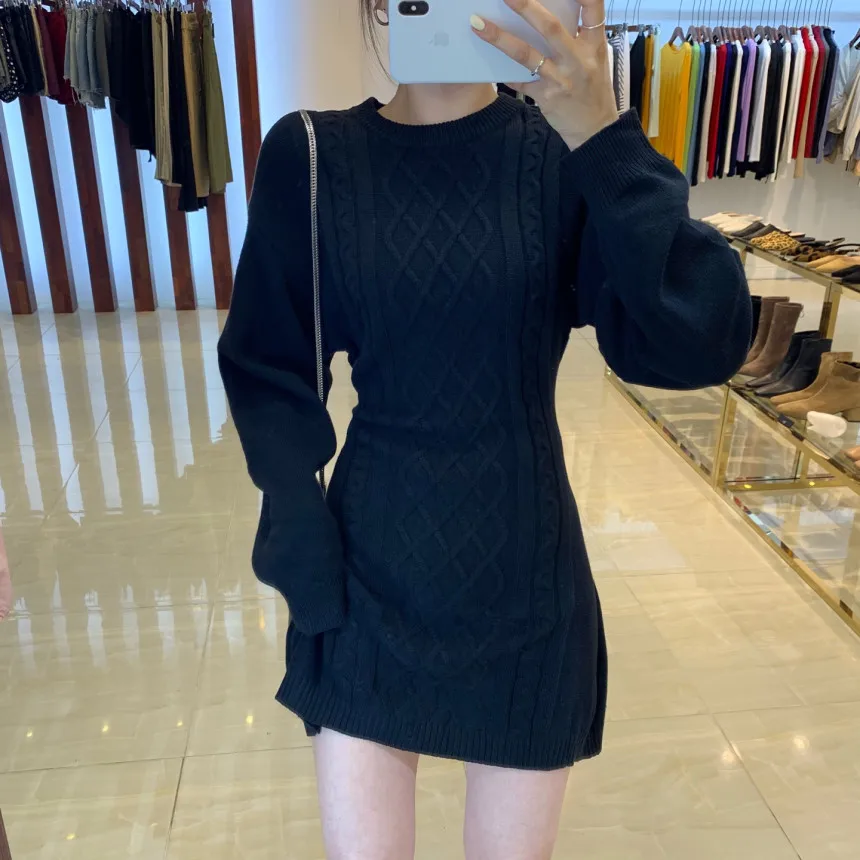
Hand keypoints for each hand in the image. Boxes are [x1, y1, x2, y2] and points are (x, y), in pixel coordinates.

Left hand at [472, 0, 618, 149]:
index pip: (592, 7)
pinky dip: (503, 72)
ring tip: (478, 24)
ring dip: (501, 38)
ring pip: (527, 54)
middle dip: (526, 7)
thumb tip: (547, 12)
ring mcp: (561, 79)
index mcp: (593, 44)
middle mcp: (578, 59)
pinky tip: (486, 63)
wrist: (594, 128)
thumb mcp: (595, 57)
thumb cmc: (593, 88)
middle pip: (550, 27)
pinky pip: (519, 81)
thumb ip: (577, 35)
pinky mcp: (546, 97)